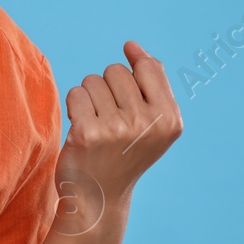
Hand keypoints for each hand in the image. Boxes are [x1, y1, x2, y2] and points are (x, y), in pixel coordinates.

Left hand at [57, 41, 182, 206]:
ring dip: (88, 97)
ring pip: (92, 81)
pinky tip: (80, 128)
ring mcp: (117, 128)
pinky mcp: (87, 133)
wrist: (98, 197)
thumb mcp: (150, 123)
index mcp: (169, 120)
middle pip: (117, 71)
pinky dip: (74, 106)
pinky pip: (75, 94)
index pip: (149, 67)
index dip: (133, 63)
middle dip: (107, 87)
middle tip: (109, 117)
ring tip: (95, 123)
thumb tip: (132, 45)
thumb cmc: (123, 153)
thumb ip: (149, 84)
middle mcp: (147, 123)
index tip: (123, 81)